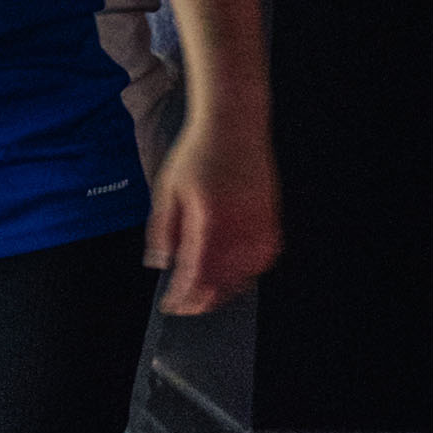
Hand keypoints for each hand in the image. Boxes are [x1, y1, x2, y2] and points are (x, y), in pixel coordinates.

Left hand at [146, 115, 281, 313]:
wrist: (233, 126)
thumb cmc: (196, 154)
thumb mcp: (167, 190)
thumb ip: (162, 231)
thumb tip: (160, 264)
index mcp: (210, 220)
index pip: (197, 273)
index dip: (184, 295)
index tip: (171, 306)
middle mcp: (240, 228)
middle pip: (225, 281)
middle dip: (203, 300)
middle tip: (185, 306)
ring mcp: (261, 226)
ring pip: (246, 275)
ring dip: (225, 290)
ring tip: (205, 296)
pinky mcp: (273, 222)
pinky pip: (262, 260)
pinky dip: (246, 274)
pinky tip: (231, 276)